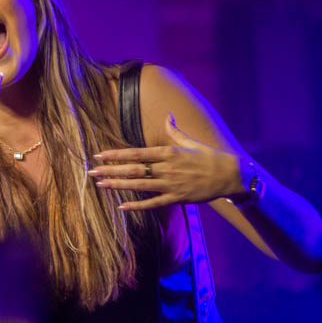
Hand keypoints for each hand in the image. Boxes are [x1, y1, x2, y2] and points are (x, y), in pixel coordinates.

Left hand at [87, 112, 241, 210]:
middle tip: (92, 172)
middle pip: (133, 170)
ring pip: (139, 186)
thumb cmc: (209, 156)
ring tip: (101, 185)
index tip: (100, 154)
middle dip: (111, 170)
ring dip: (118, 185)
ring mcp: (171, 184)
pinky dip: (137, 205)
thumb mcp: (190, 141)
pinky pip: (153, 203)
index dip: (116, 154)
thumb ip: (174, 130)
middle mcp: (167, 168)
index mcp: (168, 152)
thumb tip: (168, 115)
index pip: (136, 153)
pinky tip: (122, 206)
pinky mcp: (177, 198)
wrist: (229, 175)